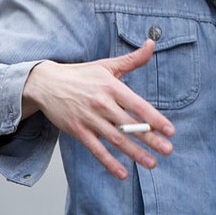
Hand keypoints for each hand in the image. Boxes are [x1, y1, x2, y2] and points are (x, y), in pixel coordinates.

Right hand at [21, 40, 174, 179]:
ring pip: (116, 139)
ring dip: (135, 153)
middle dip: (150, 139)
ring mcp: (89, 119)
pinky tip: (123, 173)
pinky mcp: (78, 131)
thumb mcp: (107, 65)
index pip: (138, 105)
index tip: (169, 131)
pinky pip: (96, 150)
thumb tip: (152, 43)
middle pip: (130, 125)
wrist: (46, 83)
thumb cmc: (81, 74)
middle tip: (168, 150)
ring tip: (152, 163)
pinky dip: (109, 162)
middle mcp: (102, 103)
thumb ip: (133, 59)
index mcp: (112, 87)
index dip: (155, 119)